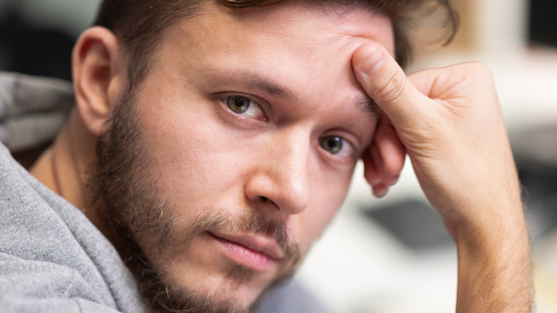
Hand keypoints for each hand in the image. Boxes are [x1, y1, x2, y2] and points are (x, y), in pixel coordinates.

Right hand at [352, 42, 530, 311]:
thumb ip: (390, 90)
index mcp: (463, 78)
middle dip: (386, 145)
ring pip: (395, 126)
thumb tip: (366, 56)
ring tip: (388, 178)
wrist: (482, 222)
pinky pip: (403, 137)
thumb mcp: (422, 129)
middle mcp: (458, 92)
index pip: (398, 86)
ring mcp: (449, 113)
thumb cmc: (469, 180)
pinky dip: (392, 158)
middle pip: (395, 108)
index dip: (385, 123)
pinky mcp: (440, 133)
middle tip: (388, 170)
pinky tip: (389, 177)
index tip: (384, 150)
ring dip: (385, 155)